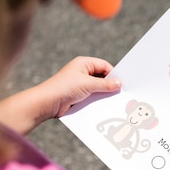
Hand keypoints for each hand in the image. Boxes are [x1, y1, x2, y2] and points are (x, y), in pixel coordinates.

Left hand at [0, 57, 120, 134]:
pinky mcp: (77, 95)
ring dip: (103, 94)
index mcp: (83, 63)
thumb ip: (105, 84)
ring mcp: (79, 84)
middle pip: (101, 77)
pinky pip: (91, 96)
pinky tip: (103, 106)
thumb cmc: (65, 88)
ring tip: (113, 101)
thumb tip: (118, 83)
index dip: (113, 74)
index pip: (104, 66)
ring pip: (97, 88)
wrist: (47, 103)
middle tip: (120, 93)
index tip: (122, 84)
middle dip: (109, 85)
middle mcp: (81, 72)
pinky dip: (97, 100)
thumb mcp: (88, 84)